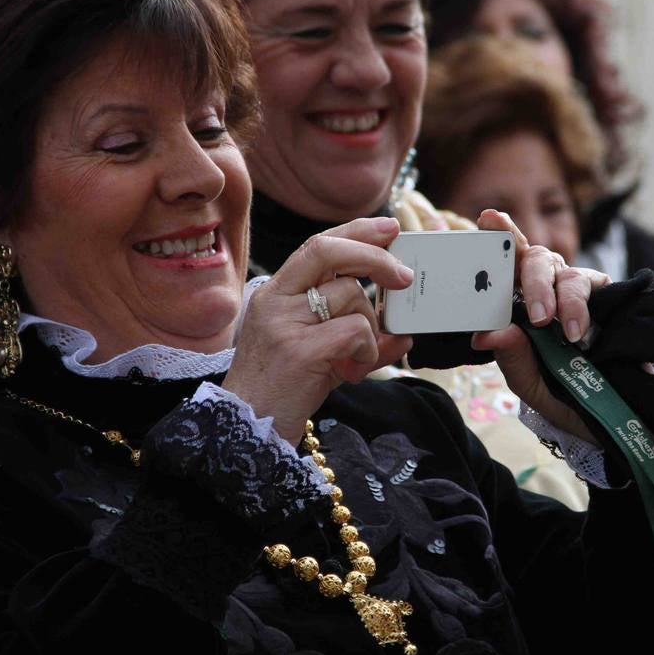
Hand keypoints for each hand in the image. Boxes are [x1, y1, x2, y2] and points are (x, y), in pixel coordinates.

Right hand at [224, 216, 413, 444]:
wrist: (250, 427)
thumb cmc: (286, 386)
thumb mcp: (321, 350)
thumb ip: (356, 334)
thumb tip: (402, 333)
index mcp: (275, 293)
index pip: (316, 245)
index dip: (356, 231)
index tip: (388, 227)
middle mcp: (275, 300)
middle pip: (329, 251)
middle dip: (374, 257)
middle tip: (403, 277)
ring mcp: (284, 323)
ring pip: (351, 295)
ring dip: (371, 326)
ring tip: (357, 358)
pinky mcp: (300, 349)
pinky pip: (355, 330)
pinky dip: (367, 351)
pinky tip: (353, 371)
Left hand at [469, 210, 610, 441]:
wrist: (617, 418)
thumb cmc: (565, 396)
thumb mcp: (532, 384)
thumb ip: (511, 358)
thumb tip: (485, 334)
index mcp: (521, 303)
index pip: (506, 263)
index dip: (498, 235)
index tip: (488, 219)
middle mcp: (549, 289)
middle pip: (536, 260)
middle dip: (534, 281)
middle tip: (539, 316)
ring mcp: (580, 292)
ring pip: (568, 273)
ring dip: (565, 300)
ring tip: (570, 333)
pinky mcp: (611, 299)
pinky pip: (598, 286)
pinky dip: (586, 305)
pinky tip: (583, 329)